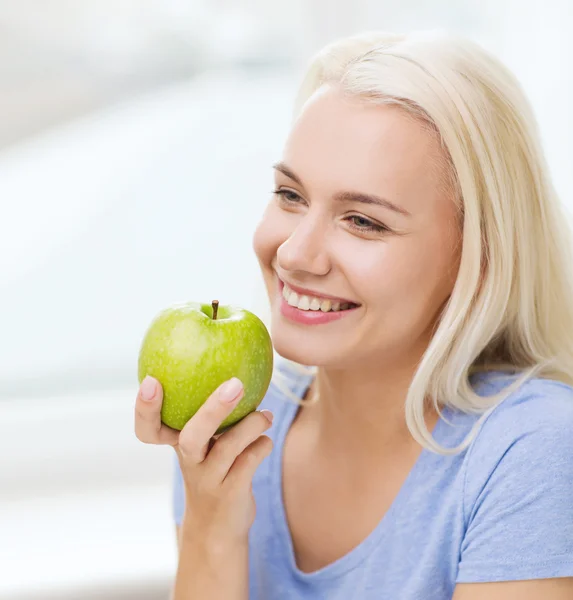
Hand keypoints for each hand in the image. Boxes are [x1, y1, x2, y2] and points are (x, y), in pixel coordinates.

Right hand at [134, 375, 273, 545]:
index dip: (145, 408)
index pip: (148, 429)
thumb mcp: (202, 444)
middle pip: (191, 436)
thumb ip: (210, 413)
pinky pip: (249, 463)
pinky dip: (261, 446)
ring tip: (265, 415)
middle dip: (213, 409)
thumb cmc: (211, 470)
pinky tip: (266, 440)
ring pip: (226, 449)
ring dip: (250, 425)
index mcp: (176, 444)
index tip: (151, 380)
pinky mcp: (230, 493)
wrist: (217, 528)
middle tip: (235, 384)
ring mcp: (208, 480)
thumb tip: (234, 364)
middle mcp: (189, 462)